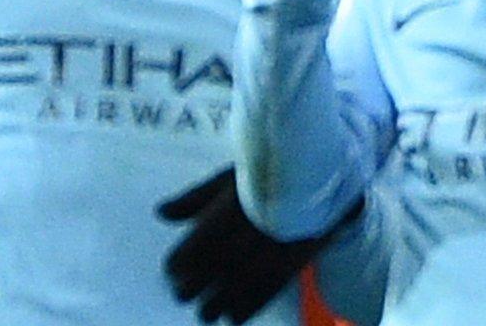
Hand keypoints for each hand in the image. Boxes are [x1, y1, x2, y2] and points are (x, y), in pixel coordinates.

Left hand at [159, 166, 352, 324]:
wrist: (324, 176)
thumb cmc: (271, 173)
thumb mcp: (232, 176)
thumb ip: (196, 198)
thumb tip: (161, 213)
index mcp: (225, 215)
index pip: (187, 254)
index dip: (178, 264)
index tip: (175, 268)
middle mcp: (243, 238)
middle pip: (202, 279)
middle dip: (190, 288)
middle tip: (185, 292)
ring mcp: (268, 254)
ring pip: (228, 295)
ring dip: (214, 305)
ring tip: (208, 311)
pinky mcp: (290, 266)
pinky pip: (260, 298)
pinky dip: (243, 309)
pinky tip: (234, 314)